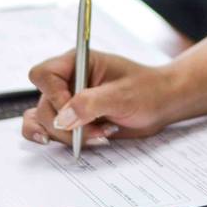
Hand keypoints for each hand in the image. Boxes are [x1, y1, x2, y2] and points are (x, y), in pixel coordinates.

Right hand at [23, 50, 174, 146]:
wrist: (162, 104)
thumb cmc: (147, 90)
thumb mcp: (122, 95)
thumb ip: (90, 104)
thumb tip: (62, 119)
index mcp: (76, 62)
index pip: (44, 75)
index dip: (53, 96)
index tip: (73, 111)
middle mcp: (67, 81)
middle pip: (44, 105)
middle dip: (67, 125)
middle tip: (98, 130)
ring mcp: (68, 101)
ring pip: (45, 122)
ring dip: (68, 136)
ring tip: (99, 135)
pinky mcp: (72, 120)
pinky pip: (47, 129)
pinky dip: (55, 139)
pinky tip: (70, 144)